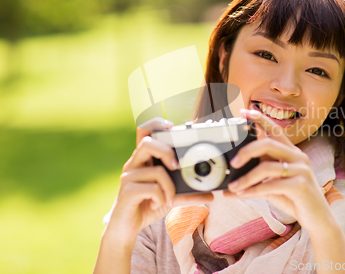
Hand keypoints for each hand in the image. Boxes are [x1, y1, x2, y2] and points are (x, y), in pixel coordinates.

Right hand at [105, 117, 213, 242]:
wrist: (125, 228)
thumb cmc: (147, 206)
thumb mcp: (170, 197)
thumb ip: (187, 193)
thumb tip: (211, 195)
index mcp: (144, 159)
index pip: (143, 131)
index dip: (156, 123)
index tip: (171, 126)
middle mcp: (134, 164)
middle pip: (147, 142)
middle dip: (167, 151)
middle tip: (176, 166)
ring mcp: (129, 176)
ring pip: (156, 170)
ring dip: (169, 187)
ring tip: (169, 198)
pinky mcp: (127, 191)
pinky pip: (152, 188)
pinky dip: (162, 198)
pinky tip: (157, 204)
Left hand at [225, 109, 334, 231]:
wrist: (318, 218)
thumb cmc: (294, 199)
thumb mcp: (273, 185)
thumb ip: (256, 180)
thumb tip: (229, 184)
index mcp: (292, 152)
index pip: (276, 129)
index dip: (260, 118)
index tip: (243, 111)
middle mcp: (298, 157)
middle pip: (269, 143)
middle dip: (247, 151)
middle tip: (232, 163)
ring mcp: (301, 170)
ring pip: (267, 167)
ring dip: (246, 178)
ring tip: (233, 187)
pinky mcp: (301, 185)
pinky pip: (272, 185)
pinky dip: (254, 190)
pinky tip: (243, 195)